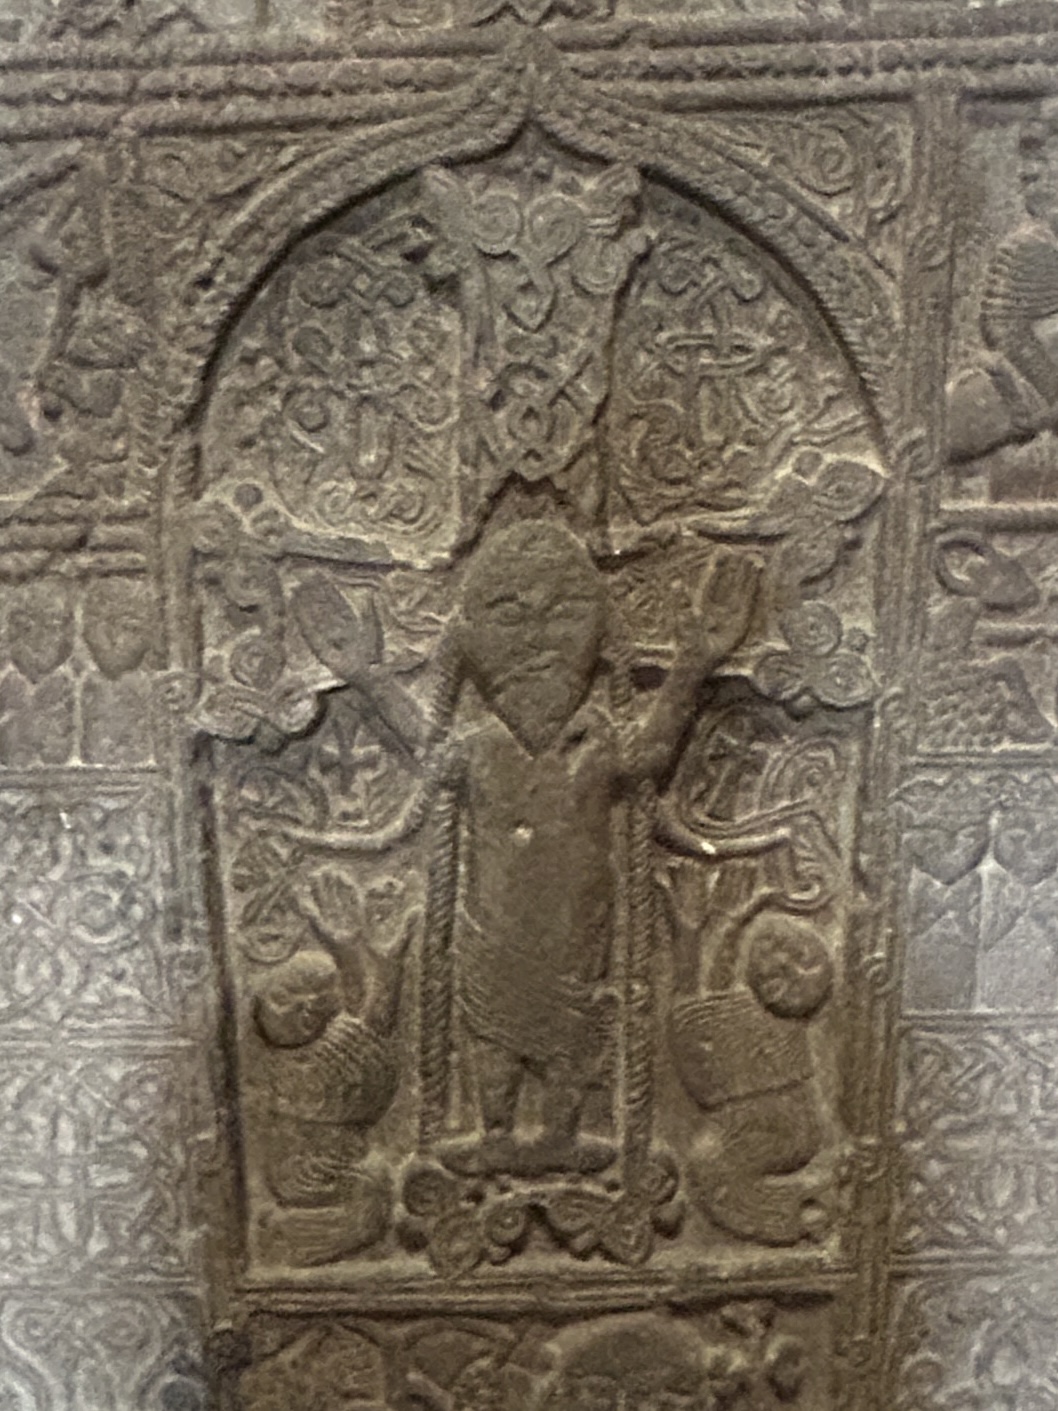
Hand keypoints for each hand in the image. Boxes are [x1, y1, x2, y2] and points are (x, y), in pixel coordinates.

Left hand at [683, 550, 761, 671]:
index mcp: (705, 604)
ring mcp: (731, 615)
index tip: (723, 553)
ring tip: (755, 561)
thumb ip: (680, 599)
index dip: (718, 569)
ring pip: (741, 591)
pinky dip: (752, 592)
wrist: (696, 658)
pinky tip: (757, 580)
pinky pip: (748, 604)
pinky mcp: (740, 623)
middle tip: (744, 552)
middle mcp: (720, 608)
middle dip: (737, 569)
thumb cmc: (687, 640)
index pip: (713, 582)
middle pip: (731, 584)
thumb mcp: (681, 617)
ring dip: (748, 577)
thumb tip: (676, 581)